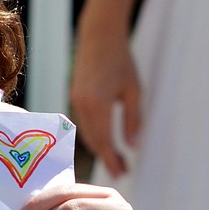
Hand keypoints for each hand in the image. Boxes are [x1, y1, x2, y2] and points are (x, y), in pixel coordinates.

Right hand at [70, 22, 140, 176]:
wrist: (99, 36)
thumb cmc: (121, 60)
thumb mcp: (134, 90)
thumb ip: (133, 119)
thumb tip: (131, 146)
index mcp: (98, 103)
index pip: (104, 141)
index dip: (112, 160)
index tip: (122, 173)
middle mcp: (82, 105)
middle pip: (93, 141)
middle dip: (106, 158)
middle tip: (121, 172)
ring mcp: (75, 101)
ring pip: (86, 134)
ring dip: (99, 148)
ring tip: (115, 159)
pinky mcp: (74, 97)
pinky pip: (82, 124)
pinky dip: (93, 136)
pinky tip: (104, 141)